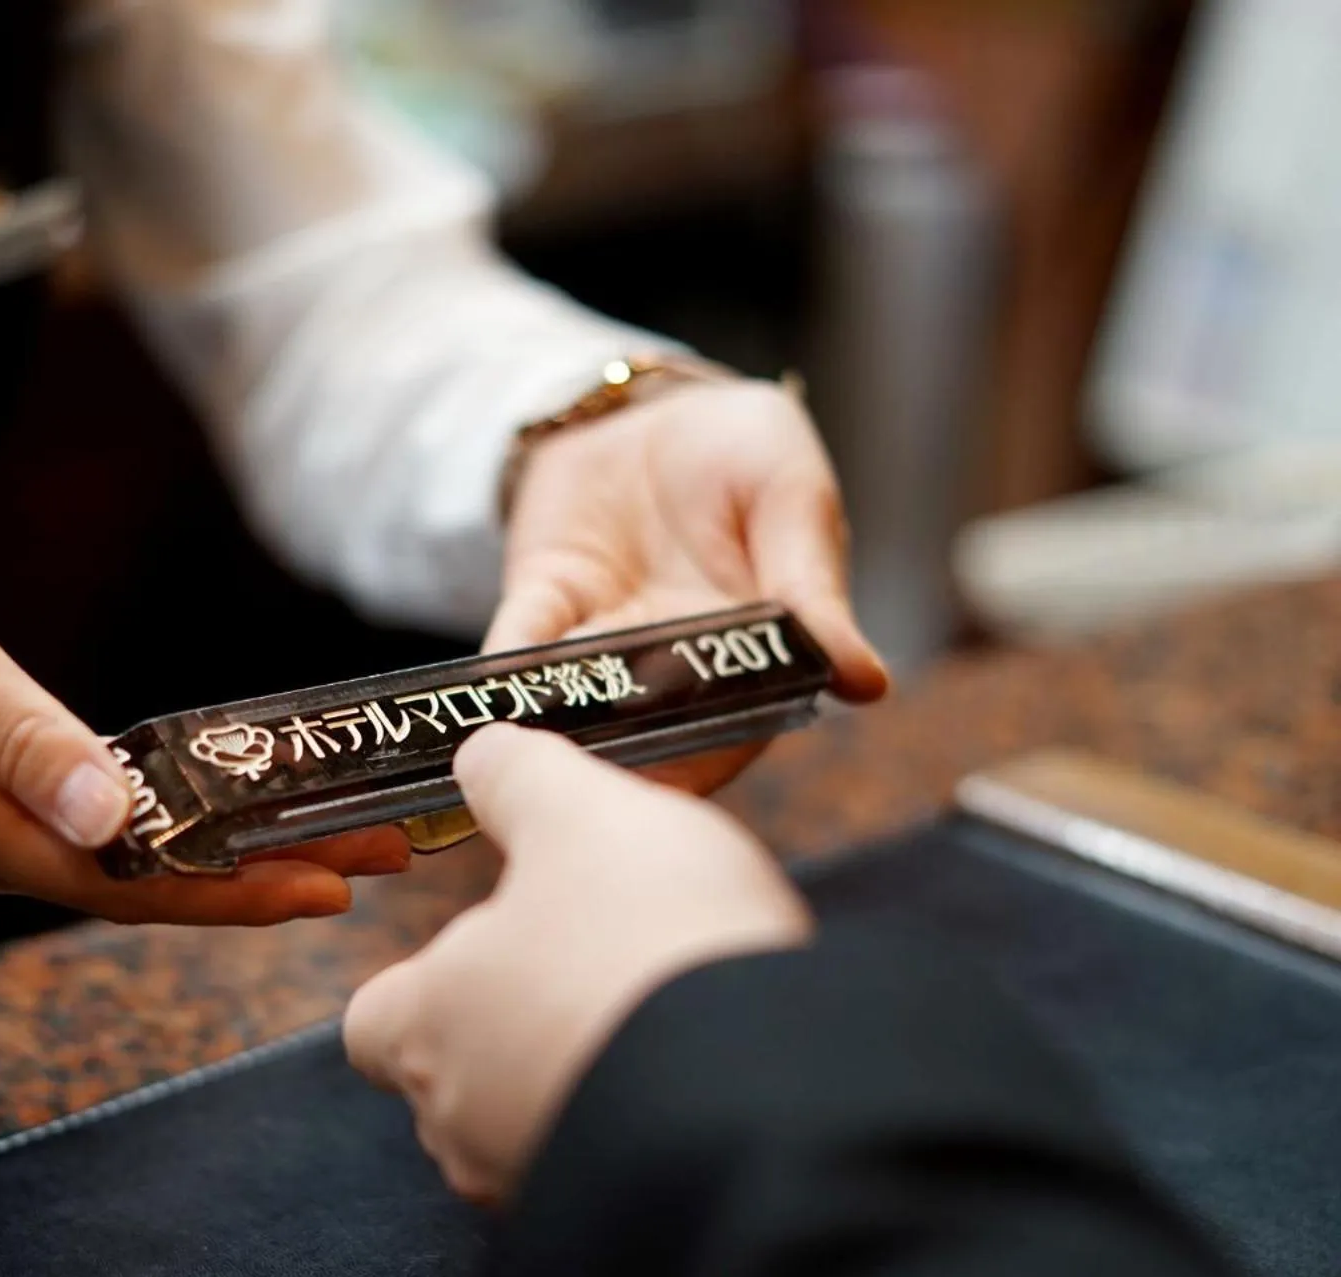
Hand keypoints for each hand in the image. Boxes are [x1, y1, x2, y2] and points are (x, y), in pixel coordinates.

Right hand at [0, 498, 406, 922]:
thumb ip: (16, 733)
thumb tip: (116, 819)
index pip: (117, 878)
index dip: (229, 887)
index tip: (333, 883)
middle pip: (123, 885)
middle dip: (247, 878)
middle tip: (371, 856)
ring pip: (96, 867)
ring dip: (203, 857)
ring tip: (316, 832)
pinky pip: (56, 839)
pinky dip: (141, 832)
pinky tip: (199, 815)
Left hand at [344, 724, 808, 1205]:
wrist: (773, 1094)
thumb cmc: (649, 947)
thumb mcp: (583, 816)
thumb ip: (519, 777)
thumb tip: (480, 756)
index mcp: (424, 1022)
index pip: (372, 1020)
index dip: (422, 977)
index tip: (485, 939)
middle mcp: (460, 1122)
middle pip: (454, 1071)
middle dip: (514, 1018)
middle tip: (591, 957)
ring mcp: (535, 1181)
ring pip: (531, 1120)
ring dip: (580, 1065)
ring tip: (655, 1006)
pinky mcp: (621, 1216)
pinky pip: (609, 1157)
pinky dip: (640, 1111)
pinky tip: (698, 1061)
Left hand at [490, 376, 889, 792]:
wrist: (651, 403)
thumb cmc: (744, 448)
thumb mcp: (793, 498)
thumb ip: (812, 586)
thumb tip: (866, 681)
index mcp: (757, 653)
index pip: (738, 724)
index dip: (710, 757)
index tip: (683, 782)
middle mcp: (675, 665)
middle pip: (649, 733)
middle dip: (619, 762)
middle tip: (591, 794)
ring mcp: (605, 639)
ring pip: (579, 703)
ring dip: (553, 731)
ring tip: (532, 760)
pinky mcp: (545, 603)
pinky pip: (521, 647)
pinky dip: (504, 674)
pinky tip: (489, 698)